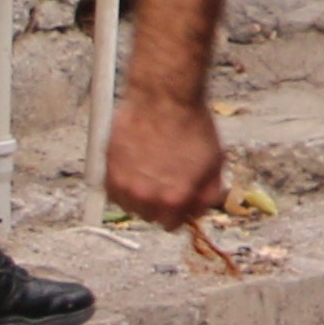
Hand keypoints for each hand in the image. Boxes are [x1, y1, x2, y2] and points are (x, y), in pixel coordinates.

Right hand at [104, 86, 224, 228]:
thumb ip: (208, 193)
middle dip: (161, 203)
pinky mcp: (108, 172)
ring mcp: (124, 186)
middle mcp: (146, 197)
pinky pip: (114, 192)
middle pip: (151, 216)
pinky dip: (124, 186)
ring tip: (152, 172)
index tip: (181, 200)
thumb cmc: (192, 126)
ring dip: (141, 195)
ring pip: (131, 205)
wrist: (164, 99)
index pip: (173, 225)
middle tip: (168, 181)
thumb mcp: (215, 162)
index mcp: (174, 199)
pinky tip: (136, 169)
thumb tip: (200, 211)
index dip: (180, 211)